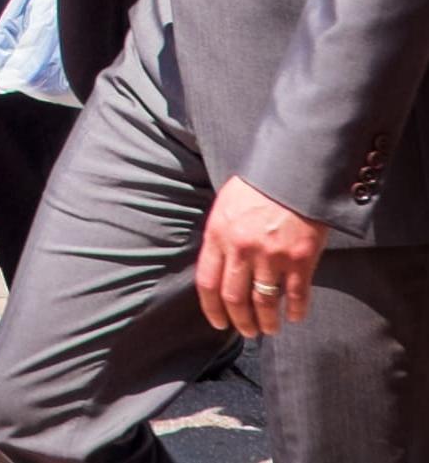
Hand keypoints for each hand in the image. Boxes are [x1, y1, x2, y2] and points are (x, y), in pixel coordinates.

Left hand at [198, 175, 327, 335]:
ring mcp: (271, 256)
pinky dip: (295, 312)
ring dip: (266, 322)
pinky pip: (295, 296)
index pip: (207, 282)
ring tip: (269, 329)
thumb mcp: (225, 207)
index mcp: (218, 234)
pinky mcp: (299, 259)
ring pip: (264, 303)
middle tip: (247, 331)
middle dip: (240, 321)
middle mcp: (241, 248)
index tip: (218, 323)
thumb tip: (218, 270)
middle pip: (234, 298)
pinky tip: (294, 317)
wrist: (291, 174)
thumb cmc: (256, 189)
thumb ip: (221, 238)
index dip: (211, 309)